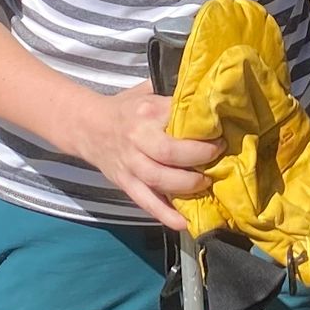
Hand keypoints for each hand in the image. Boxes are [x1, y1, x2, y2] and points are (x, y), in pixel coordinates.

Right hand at [73, 83, 218, 230]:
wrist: (87, 127)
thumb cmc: (126, 108)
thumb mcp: (146, 91)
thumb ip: (172, 91)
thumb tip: (207, 86)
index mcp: (146, 111)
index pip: (177, 118)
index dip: (201, 127)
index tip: (221, 130)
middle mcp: (137, 138)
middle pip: (169, 152)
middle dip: (198, 156)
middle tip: (219, 154)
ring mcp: (130, 164)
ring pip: (159, 179)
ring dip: (187, 185)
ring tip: (206, 183)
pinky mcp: (125, 184)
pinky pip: (146, 202)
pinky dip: (166, 215)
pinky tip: (185, 222)